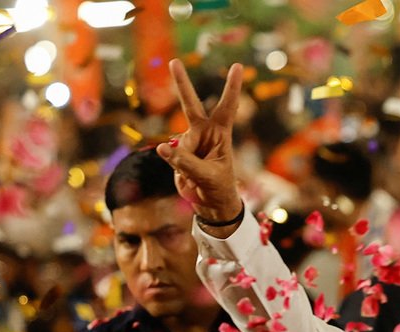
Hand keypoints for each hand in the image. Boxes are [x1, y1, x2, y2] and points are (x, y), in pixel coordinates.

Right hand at [155, 59, 244, 228]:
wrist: (210, 202)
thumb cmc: (218, 187)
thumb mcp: (207, 177)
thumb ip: (186, 163)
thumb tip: (162, 148)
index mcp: (220, 134)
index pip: (227, 107)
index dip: (232, 87)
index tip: (237, 66)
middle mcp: (204, 133)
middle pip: (191, 105)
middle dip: (182, 83)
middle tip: (174, 61)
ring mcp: (189, 141)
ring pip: (178, 146)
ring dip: (184, 164)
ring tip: (197, 177)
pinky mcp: (176, 152)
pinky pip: (169, 156)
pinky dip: (176, 168)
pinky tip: (187, 177)